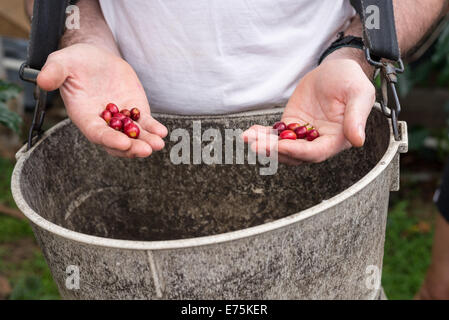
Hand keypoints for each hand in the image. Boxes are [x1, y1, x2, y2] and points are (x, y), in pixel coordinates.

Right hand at [37, 43, 166, 157]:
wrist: (95, 58)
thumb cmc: (75, 61)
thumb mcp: (61, 62)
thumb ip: (54, 72)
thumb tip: (43, 81)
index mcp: (84, 116)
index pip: (97, 133)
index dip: (110, 140)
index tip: (123, 144)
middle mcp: (103, 123)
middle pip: (118, 142)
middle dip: (132, 148)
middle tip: (146, 150)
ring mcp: (121, 120)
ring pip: (134, 136)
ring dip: (147, 142)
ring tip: (159, 144)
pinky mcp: (135, 111)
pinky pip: (145, 124)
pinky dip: (154, 129)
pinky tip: (162, 132)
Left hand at [243, 52, 374, 164]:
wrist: (336, 69)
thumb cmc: (351, 80)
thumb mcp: (359, 94)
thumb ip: (357, 117)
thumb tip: (357, 141)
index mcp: (337, 139)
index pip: (316, 153)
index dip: (297, 151)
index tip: (280, 146)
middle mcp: (319, 141)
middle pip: (294, 154)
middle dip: (274, 151)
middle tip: (256, 145)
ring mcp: (303, 135)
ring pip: (282, 147)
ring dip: (264, 145)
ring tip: (248, 138)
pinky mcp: (291, 125)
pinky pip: (275, 134)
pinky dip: (262, 135)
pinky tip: (249, 133)